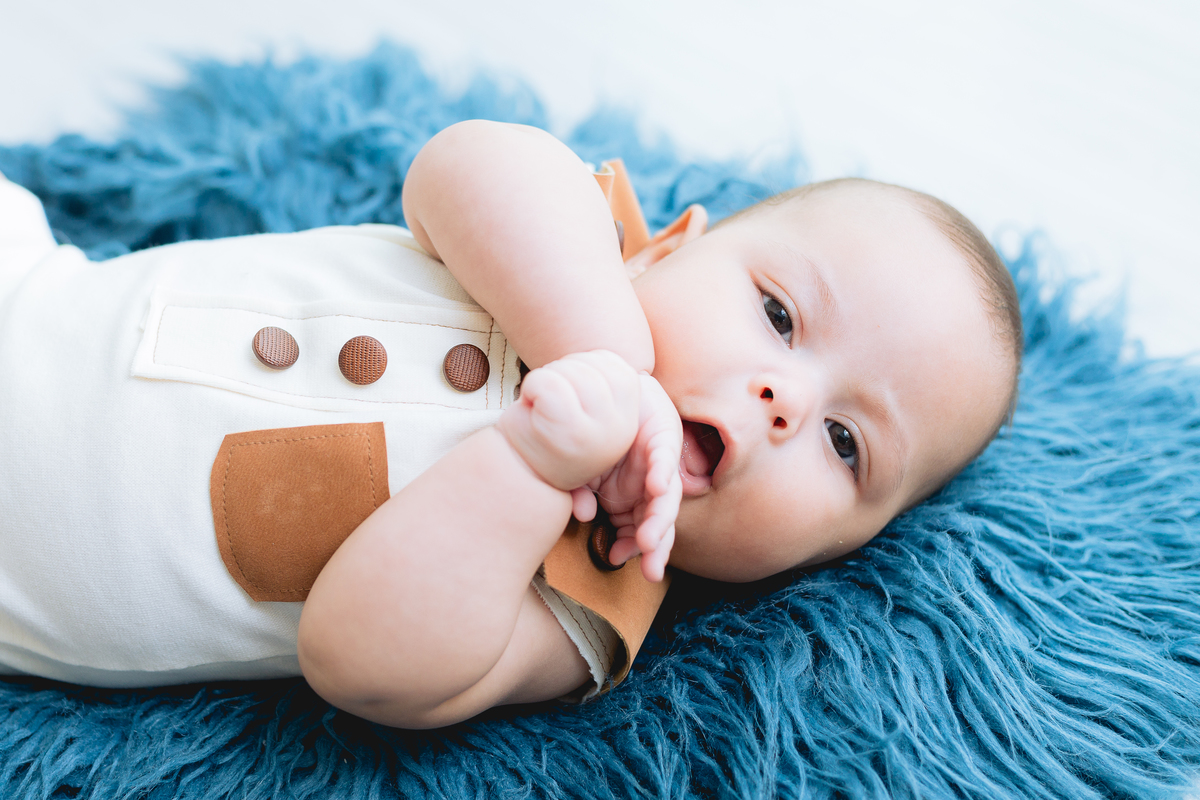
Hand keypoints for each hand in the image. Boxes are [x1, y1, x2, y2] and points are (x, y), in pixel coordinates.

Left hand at [496, 350, 639, 492]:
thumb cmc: (548, 431)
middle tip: (549, 399)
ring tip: (542, 404)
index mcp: (629, 421)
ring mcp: (596, 433)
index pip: (618, 367)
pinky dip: (532, 385)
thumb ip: (605, 384)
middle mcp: (620, 430)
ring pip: (572, 371)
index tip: (571, 395)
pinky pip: (549, 383)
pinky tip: (531, 404)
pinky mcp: (566, 432)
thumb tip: (625, 374)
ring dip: (546, 377)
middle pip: (594, 366)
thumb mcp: (586, 408)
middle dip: (563, 371)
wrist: (517, 471)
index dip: (586, 368)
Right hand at [583, 373, 681, 582]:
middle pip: (658, 522)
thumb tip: (583, 515)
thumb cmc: (591, 436)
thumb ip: (580, 493)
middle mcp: (649, 486)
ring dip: (660, 519)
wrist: (605, 390)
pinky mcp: (665, 439)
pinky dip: (662, 474)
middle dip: (655, 548)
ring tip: (652, 540)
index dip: (631, 548)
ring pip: (666, 499)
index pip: (639, 530)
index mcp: (632, 498)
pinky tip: (658, 488)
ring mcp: (659, 465)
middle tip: (651, 571)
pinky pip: (665, 460)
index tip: (615, 559)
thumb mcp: (580, 472)